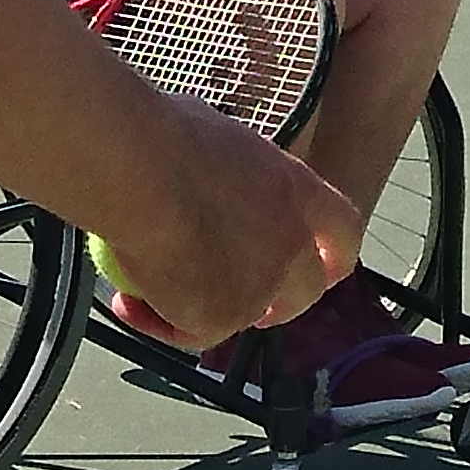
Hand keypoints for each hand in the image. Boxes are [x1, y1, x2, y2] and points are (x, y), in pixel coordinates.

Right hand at [99, 95, 359, 350]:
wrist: (141, 169)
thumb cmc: (166, 137)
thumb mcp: (222, 141)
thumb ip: (236, 172)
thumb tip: (214, 173)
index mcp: (297, 190)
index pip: (343, 230)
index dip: (334, 254)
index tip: (322, 266)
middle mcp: (290, 242)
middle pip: (305, 289)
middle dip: (282, 304)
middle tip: (244, 302)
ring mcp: (259, 285)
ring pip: (244, 316)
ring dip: (208, 310)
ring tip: (155, 293)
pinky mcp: (221, 316)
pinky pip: (191, 332)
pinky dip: (159, 321)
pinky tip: (126, 301)